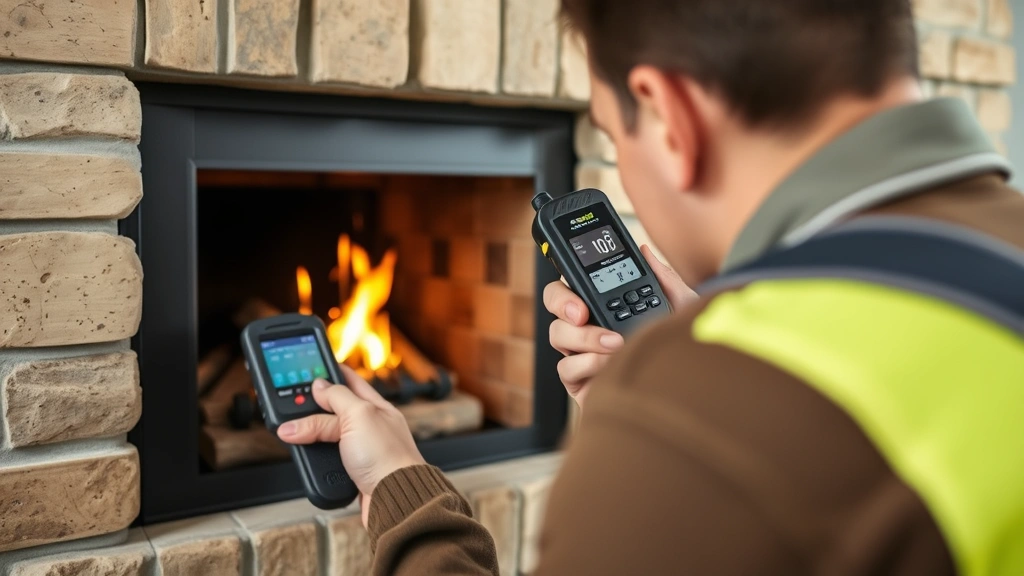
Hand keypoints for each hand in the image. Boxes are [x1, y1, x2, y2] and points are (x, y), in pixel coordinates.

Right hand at [277, 366, 424, 526]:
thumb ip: (338, 398)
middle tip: (290, 406)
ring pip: (327, 436)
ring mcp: (361, 451)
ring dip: (310, 436)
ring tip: (293, 433)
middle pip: (333, 410)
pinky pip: (327, 460)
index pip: (350, 381)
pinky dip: (314, 459)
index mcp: (376, 407)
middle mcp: (369, 427)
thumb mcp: (360, 415)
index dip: (330, 373)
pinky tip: (307, 457)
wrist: (394, 499)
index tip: (309, 368)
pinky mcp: (353, 473)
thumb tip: (319, 385)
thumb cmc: (388, 458)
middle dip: (312, 408)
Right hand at [544, 245, 694, 406]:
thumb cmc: (679, 351)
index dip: (569, 282)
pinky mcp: (579, 381)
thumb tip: (644, 252)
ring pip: (557, 335)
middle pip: (555, 304)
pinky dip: (587, 364)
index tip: (583, 291)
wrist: (686, 391)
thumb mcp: (681, 309)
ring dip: (584, 337)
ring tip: (615, 343)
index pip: (573, 283)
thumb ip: (663, 278)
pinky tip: (609, 365)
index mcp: (605, 305)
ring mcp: (581, 354)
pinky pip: (566, 368)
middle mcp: (588, 327)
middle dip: (562, 303)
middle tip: (583, 313)